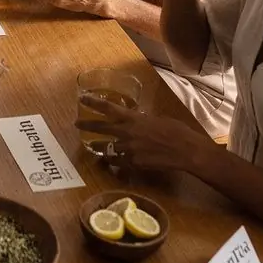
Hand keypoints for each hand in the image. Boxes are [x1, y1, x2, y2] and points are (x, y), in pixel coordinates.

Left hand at [76, 96, 210, 172]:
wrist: (186, 151)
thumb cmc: (176, 131)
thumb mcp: (157, 119)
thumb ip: (142, 121)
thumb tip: (137, 121)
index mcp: (134, 119)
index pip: (109, 108)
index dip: (94, 103)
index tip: (82, 98)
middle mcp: (127, 133)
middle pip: (101, 128)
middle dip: (87, 125)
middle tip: (76, 124)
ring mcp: (129, 150)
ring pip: (106, 148)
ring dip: (98, 147)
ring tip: (91, 147)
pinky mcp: (133, 164)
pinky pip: (118, 163)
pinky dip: (114, 162)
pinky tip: (111, 162)